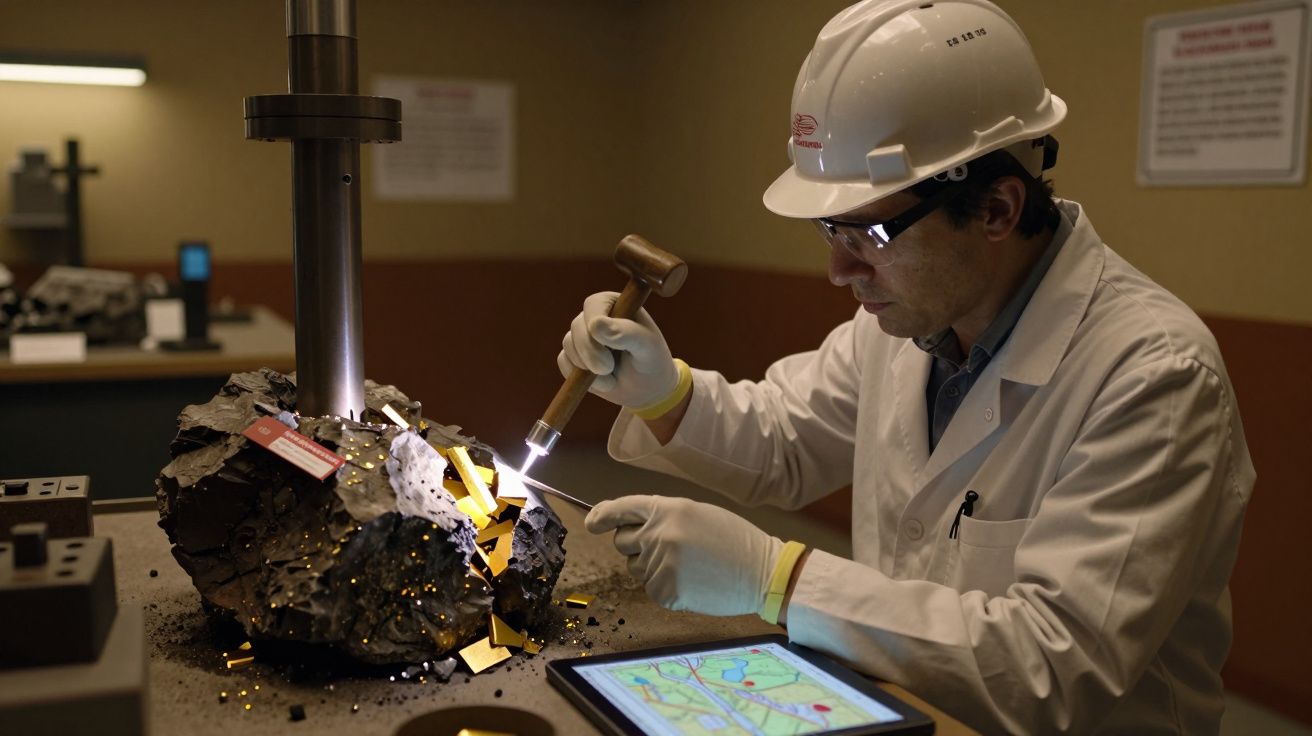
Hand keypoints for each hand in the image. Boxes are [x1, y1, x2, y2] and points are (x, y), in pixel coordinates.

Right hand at [558, 291, 677, 408]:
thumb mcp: (647, 347)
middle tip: (608, 369)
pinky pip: (563, 362)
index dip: (594, 326)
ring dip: (587, 366)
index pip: (593, 305)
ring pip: (568, 345)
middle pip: (577, 327)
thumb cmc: (652, 361)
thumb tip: (596, 325)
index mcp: (615, 303)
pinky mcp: (573, 355)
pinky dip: (578, 375)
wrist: (647, 388)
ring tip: (611, 375)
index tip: (607, 347)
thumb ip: (626, 333)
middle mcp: (595, 315)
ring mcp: (582, 335)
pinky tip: (601, 381)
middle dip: (590, 352)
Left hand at [585, 495, 782, 616]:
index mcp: (668, 510)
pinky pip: (652, 590)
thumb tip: (636, 529)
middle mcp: (659, 535)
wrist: (762, 572)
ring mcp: (661, 565)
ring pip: (637, 569)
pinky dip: (667, 590)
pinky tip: (693, 583)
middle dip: (636, 546)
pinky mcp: (666, 592)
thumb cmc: (734, 540)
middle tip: (666, 550)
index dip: (603, 516)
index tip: (592, 523)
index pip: (622, 509)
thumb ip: (664, 518)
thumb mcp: (698, 514)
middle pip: (623, 543)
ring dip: (654, 569)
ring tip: (690, 566)